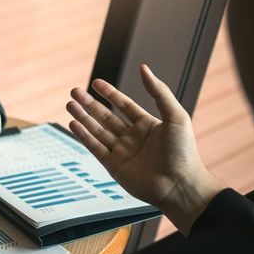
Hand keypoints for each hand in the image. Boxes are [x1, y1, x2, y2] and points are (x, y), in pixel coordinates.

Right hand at [66, 65, 222, 234]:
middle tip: (74, 91)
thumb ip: (159, 92)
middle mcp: (132, 138)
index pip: (124, 105)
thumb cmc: (184, 152)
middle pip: (106, 117)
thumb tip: (144, 68)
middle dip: (89, 104)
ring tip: (70, 104)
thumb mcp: (176, 116)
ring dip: (83, 117)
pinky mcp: (114, 166)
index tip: (96, 82)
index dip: (110, 93)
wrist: (180, 185)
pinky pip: (96, 148)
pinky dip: (84, 136)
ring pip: (97, 131)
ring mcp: (122, 152)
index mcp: (147, 125)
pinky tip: (74, 124)